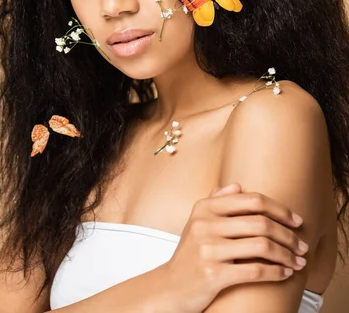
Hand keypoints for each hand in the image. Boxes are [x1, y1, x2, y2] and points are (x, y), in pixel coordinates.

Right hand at [163, 183, 307, 312]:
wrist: (170, 287)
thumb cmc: (190, 254)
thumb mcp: (198, 222)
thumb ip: (216, 201)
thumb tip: (239, 186)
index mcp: (205, 208)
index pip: (251, 200)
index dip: (279, 209)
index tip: (296, 220)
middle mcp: (205, 224)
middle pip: (261, 223)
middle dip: (288, 235)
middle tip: (302, 245)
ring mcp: (208, 249)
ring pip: (261, 246)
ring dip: (286, 254)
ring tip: (297, 260)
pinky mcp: (213, 274)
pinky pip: (255, 270)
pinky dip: (276, 272)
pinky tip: (285, 273)